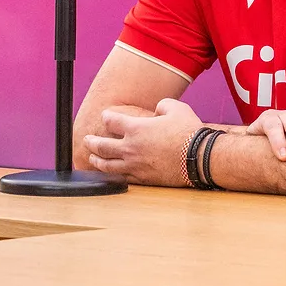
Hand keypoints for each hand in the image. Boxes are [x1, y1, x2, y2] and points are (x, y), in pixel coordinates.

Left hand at [83, 98, 201, 186]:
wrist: (200, 158)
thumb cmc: (188, 131)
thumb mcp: (175, 107)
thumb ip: (162, 105)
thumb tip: (158, 111)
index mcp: (136, 128)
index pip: (111, 121)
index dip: (106, 117)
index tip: (106, 116)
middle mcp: (131, 148)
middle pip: (102, 146)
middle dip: (92, 142)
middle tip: (86, 140)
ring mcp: (136, 166)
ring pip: (108, 165)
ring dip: (97, 160)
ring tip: (92, 158)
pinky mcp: (144, 179)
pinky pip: (123, 178)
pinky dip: (112, 176)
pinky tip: (110, 175)